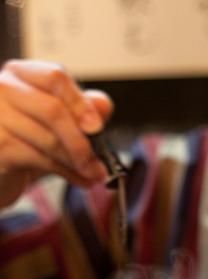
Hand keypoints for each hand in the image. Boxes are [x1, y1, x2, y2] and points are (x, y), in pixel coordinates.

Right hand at [0, 59, 113, 207]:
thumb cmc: (26, 140)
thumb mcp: (57, 122)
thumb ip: (80, 108)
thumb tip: (103, 105)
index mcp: (21, 75)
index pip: (55, 78)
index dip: (80, 103)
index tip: (97, 127)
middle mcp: (3, 89)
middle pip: (53, 110)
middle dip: (81, 142)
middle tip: (100, 162)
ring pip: (49, 139)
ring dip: (78, 162)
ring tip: (94, 174)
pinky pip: (39, 159)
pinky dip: (66, 172)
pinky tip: (80, 179)